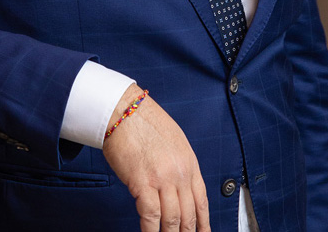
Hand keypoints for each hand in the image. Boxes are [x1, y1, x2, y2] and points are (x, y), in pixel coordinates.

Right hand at [103, 84, 209, 231]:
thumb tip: (178, 186)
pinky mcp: (142, 182)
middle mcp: (180, 173)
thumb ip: (179, 164)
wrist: (124, 109)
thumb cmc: (143, 120)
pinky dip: (151, 231)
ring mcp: (162, 178)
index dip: (203, 224)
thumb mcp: (173, 141)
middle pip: (189, 215)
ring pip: (172, 220)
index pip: (202, 201)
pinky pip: (151, 216)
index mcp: (189, 163)